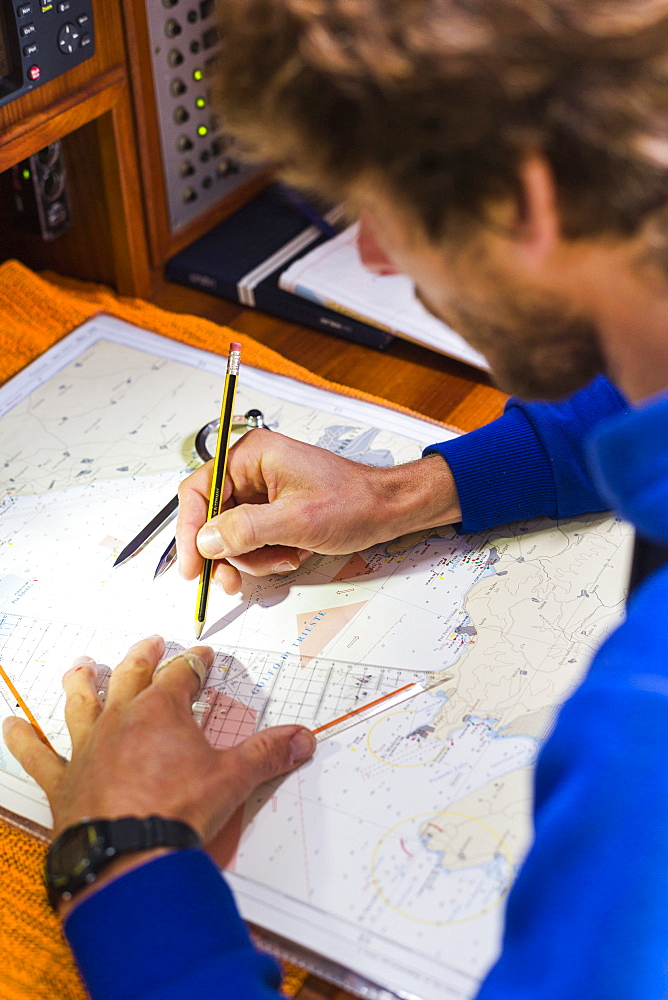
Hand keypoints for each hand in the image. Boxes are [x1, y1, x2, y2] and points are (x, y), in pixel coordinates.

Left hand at [2, 637, 315, 909]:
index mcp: (162, 712)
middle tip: (149, 644)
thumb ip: (268, 754)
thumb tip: (303, 738)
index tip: (202, 656)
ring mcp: (88, 748)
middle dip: (142, 657)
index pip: (182, 675)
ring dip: (81, 682)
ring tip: (80, 666)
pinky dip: (22, 740)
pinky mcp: (64, 781)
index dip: (195, 663)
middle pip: (130, 675)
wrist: (129, 855)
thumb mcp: (233, 779)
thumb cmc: (177, 812)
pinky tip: (10, 725)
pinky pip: (38, 756)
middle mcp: (121, 720)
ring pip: (81, 703)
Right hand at [177, 429, 459, 592]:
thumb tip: (206, 541)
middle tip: (231, 582)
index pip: (199, 490)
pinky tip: (291, 555)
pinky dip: (266, 555)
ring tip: (285, 558)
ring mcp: (262, 491)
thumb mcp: (297, 520)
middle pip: (213, 518)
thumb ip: (247, 530)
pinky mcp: (273, 510)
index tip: (190, 565)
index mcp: (252, 456)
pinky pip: (252, 539)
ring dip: (253, 556)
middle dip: (228, 552)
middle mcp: (252, 470)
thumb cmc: (354, 502)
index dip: (190, 530)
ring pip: (232, 535)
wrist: (388, 510)